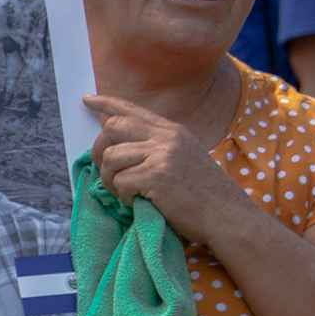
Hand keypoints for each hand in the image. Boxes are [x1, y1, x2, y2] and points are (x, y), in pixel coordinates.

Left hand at [84, 93, 248, 240]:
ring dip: (112, 180)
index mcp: (172, 131)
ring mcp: (162, 154)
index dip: (106, 103)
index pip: (132, 110)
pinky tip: (141, 203)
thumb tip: (115, 144)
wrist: (227, 215)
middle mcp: (167, 136)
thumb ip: (155, 146)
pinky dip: (124, 197)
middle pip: (113, 128)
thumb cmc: (202, 195)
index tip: (87, 99)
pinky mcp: (157, 175)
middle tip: (106, 172)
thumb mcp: (183, 158)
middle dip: (99, 151)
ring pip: (111, 158)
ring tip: (129, 193)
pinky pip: (120, 182)